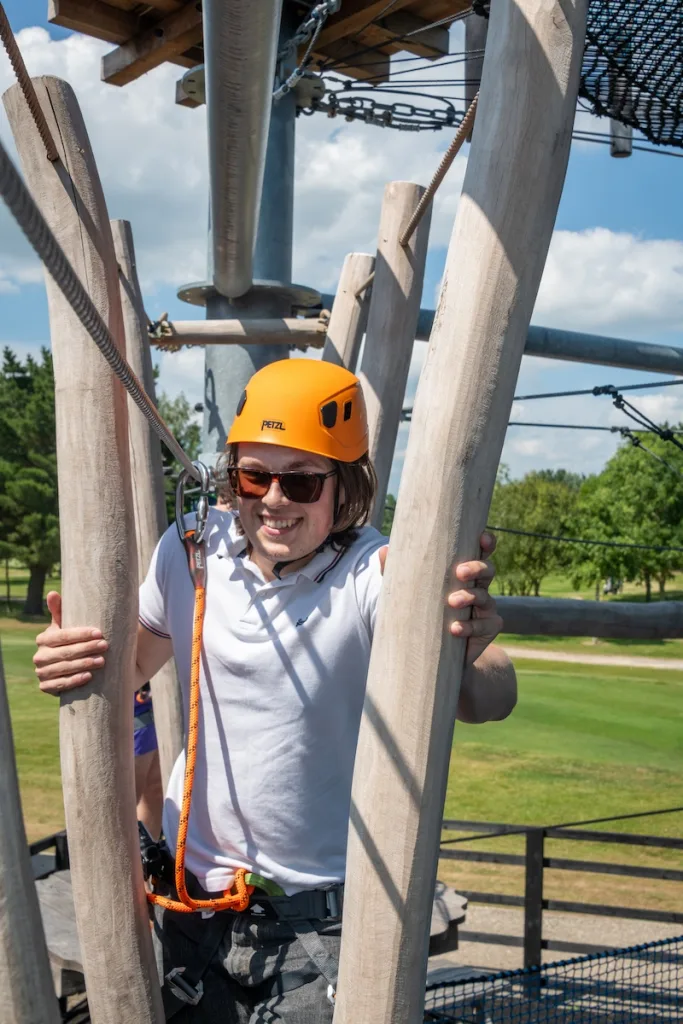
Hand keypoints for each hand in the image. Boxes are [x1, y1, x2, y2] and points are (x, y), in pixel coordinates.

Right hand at [33, 592, 108, 695]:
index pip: (63, 635)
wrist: (68, 665)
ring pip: (64, 668)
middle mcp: (39, 656)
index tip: (99, 633)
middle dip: (86, 649)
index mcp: (43, 638)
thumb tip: (53, 593)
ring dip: (83, 664)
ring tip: (102, 661)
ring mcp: (41, 673)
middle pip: (65, 652)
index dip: (81, 634)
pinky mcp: (46, 687)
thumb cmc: (70, 640)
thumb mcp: (65, 626)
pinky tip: (89, 676)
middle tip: (105, 646)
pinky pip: (60, 685)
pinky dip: (74, 681)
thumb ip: (59, 611)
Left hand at [378, 531, 502, 664]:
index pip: (479, 553)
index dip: (486, 543)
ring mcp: (485, 609)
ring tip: (452, 601)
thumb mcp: (408, 592)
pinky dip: (470, 627)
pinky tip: (455, 628)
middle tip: (459, 572)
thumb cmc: (421, 613)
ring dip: (470, 597)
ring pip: (486, 597)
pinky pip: (485, 625)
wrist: (431, 653)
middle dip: (477, 568)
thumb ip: (396, 572)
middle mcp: (478, 587)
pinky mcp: (488, 629)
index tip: (482, 538)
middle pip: (488, 570)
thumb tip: (384, 550)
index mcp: (463, 573)